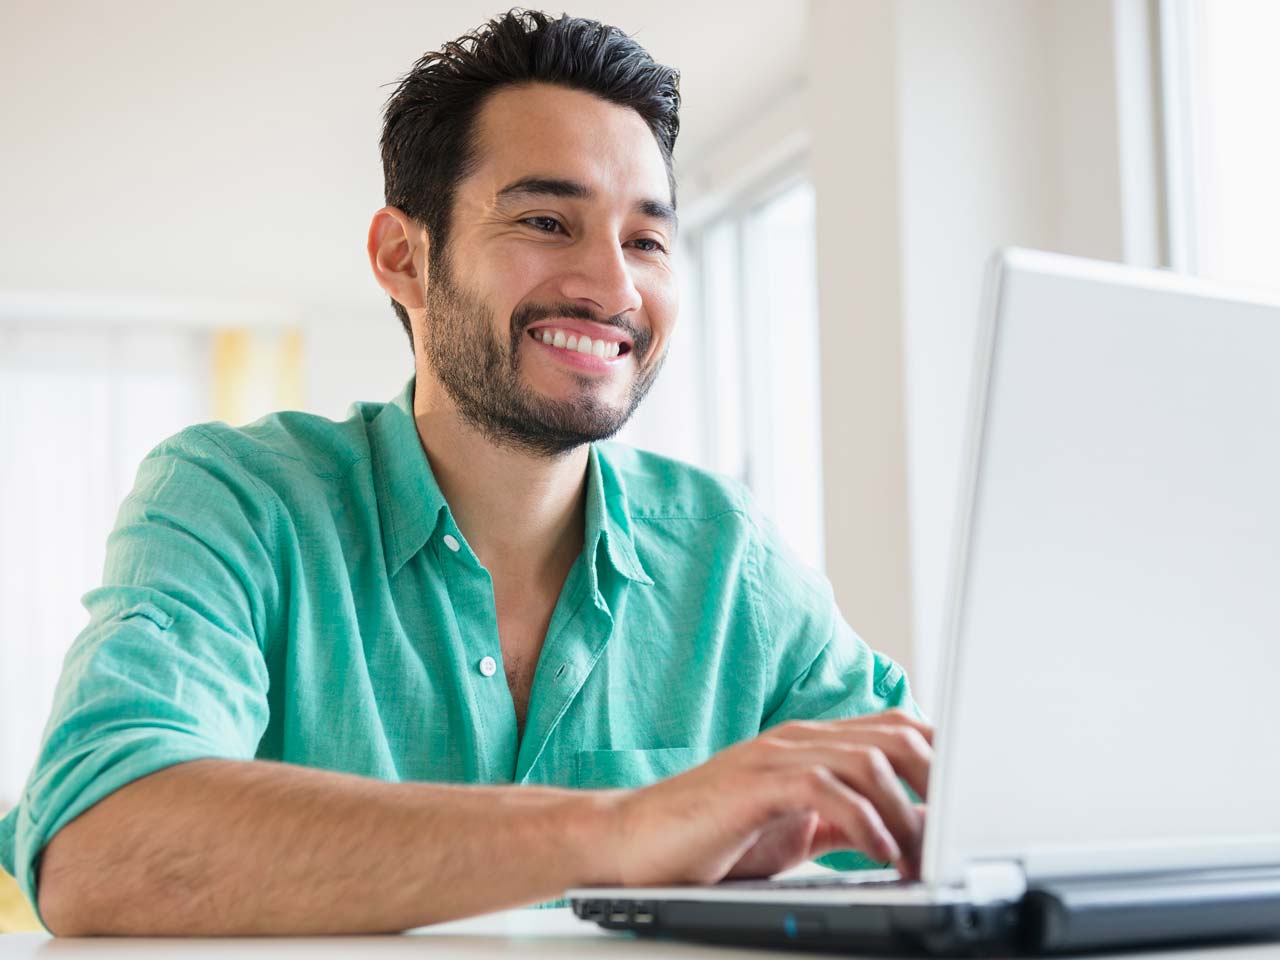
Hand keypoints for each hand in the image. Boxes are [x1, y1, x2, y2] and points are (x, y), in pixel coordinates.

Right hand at [601, 709, 931, 885]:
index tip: (975, 798)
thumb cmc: (712, 838)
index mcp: (812, 745)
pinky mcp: (755, 783)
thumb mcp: (797, 830)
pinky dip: (867, 822)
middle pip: (896, 733)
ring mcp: (776, 756)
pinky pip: (829, 790)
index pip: (895, 727)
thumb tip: (910, 828)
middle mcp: (799, 740)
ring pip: (871, 759)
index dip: (943, 756)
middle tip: (960, 831)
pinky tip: (883, 855)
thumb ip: (848, 820)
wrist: (633, 842)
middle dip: (940, 781)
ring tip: (924, 858)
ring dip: (910, 812)